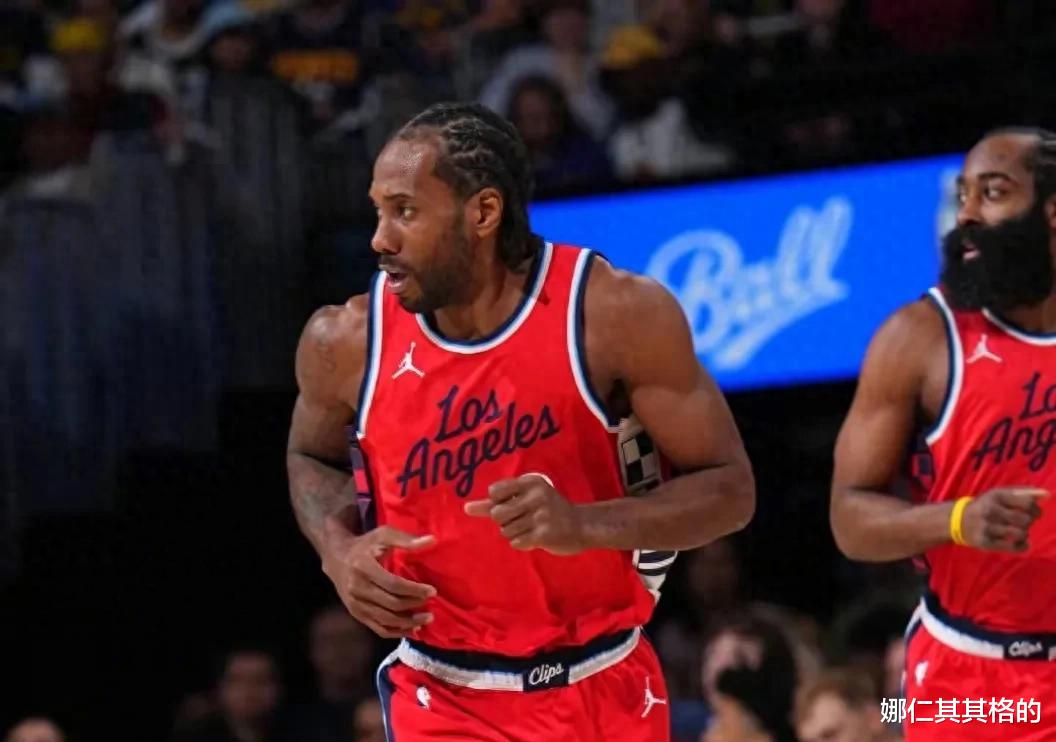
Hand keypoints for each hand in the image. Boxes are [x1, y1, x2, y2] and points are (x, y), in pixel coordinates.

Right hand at [321, 523, 436, 638]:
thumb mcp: (383, 535)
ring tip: (427, 619)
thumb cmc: (364, 545)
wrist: (337, 559)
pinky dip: (397, 632)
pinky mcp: (357, 614)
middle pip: (391, 604)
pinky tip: (412, 630)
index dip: (414, 590)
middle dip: (414, 605)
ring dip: (408, 622)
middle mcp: (357, 588)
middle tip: (432, 605)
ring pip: (386, 620)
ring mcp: (356, 604)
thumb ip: (406, 539)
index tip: (432, 591)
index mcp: (363, 567)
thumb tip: (432, 540)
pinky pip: (378, 628)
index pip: (393, 584)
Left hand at [464, 473, 585, 554]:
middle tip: (523, 519)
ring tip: (532, 528)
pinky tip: (535, 537)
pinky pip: (516, 543)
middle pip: (497, 514)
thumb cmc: (548, 510)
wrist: (581, 525)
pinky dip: (522, 543)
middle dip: (505, 521)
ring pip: (505, 531)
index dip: (498, 503)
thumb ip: (495, 502)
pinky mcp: (544, 534)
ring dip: (515, 534)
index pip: (494, 492)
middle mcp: (536, 496)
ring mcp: (541, 515)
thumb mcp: (525, 498)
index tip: (514, 504)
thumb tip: (466, 507)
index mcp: (530, 482)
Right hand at [961, 487, 1047, 551]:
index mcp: (996, 496)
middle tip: (1024, 523)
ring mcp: (987, 527)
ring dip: (1024, 534)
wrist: (957, 520)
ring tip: (1019, 532)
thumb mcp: (999, 495)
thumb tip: (1047, 495)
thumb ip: (1022, 493)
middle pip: (1025, 519)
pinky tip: (1020, 543)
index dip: (1036, 509)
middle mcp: (990, 510)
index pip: (1027, 502)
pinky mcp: (985, 542)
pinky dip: (1022, 546)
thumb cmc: (985, 506)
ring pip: (1021, 533)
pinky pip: (1013, 547)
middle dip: (1029, 522)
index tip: (1034, 513)